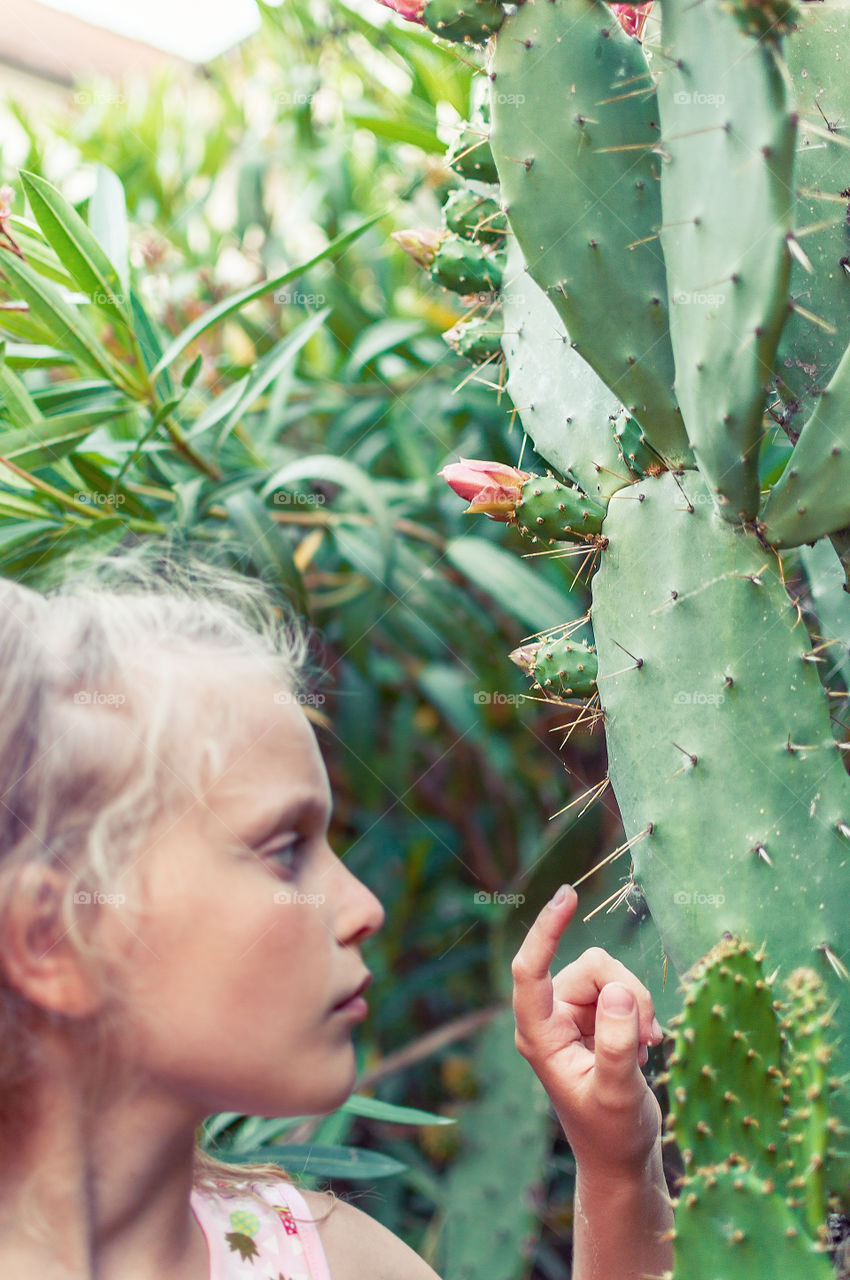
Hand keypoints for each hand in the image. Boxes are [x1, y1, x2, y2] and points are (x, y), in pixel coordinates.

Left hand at [511, 884, 664, 1177]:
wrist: (621, 1157)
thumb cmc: (612, 1134)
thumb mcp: (617, 1094)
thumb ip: (617, 1046)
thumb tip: (620, 992)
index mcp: (537, 1036)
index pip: (531, 970)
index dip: (546, 930)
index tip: (567, 895)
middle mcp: (550, 1018)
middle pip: (593, 969)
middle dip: (629, 993)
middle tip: (648, 1037)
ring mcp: (573, 1015)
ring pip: (612, 975)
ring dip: (638, 1004)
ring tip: (647, 1046)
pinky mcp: (595, 1017)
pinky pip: (623, 988)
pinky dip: (640, 1012)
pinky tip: (644, 1047)